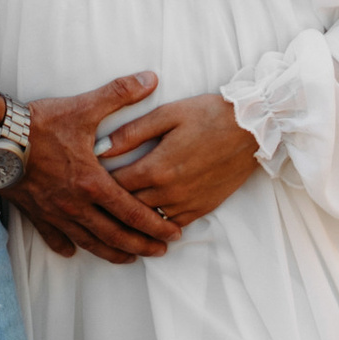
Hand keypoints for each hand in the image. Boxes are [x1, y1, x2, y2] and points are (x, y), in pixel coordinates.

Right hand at [9, 73, 173, 263]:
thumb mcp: (83, 107)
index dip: (155, 225)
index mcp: (93, 183)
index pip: (132, 212)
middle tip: (160, 251)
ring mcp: (55, 212)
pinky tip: (73, 251)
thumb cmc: (40, 124)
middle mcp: (76, 205)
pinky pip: (53, 237)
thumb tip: (151, 79)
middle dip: (141, 245)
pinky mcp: (35, 212)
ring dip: (112, 252)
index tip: (173, 234)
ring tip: (129, 257)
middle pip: (115, 235)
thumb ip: (120, 94)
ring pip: (89, 242)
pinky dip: (66, 246)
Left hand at [96, 90, 261, 236]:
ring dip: (130, 216)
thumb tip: (101, 147)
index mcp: (156, 167)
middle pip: (126, 206)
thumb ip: (132, 132)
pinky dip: (156, 223)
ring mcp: (186, 204)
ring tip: (114, 210)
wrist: (253, 129)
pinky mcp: (202, 209)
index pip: (113, 184)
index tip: (86, 177)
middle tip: (94, 197)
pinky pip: (171, 225)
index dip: (96, 181)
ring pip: (147, 220)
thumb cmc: (209, 114)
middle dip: (109, 201)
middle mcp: (169, 192)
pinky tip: (147, 218)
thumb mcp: (168, 114)